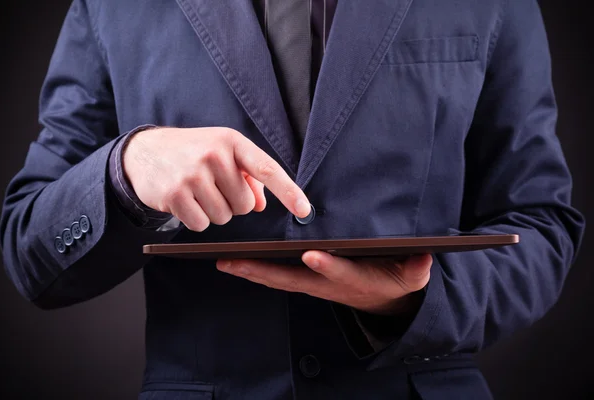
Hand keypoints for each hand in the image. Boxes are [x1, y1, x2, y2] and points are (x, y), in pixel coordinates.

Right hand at [123, 127, 310, 230]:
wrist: (144, 152)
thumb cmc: (193, 152)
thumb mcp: (223, 153)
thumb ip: (248, 177)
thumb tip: (262, 205)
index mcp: (232, 142)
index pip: (267, 169)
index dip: (289, 192)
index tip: (305, 210)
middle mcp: (214, 155)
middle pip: (245, 205)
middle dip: (233, 204)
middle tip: (214, 188)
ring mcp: (193, 174)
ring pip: (224, 217)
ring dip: (214, 212)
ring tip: (197, 192)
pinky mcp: (175, 194)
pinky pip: (202, 224)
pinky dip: (196, 219)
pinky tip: (185, 201)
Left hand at [216, 252, 431, 314]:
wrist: (384, 302)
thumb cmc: (395, 281)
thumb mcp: (412, 276)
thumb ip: (416, 267)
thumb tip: (424, 255)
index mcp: (354, 280)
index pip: (339, 272)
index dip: (328, 265)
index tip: (312, 255)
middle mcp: (326, 284)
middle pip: (291, 278)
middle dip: (262, 270)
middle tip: (234, 261)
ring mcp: (313, 283)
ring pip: (277, 278)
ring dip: (250, 270)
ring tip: (223, 260)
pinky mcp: (305, 280)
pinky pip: (276, 276)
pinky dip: (255, 270)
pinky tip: (235, 261)